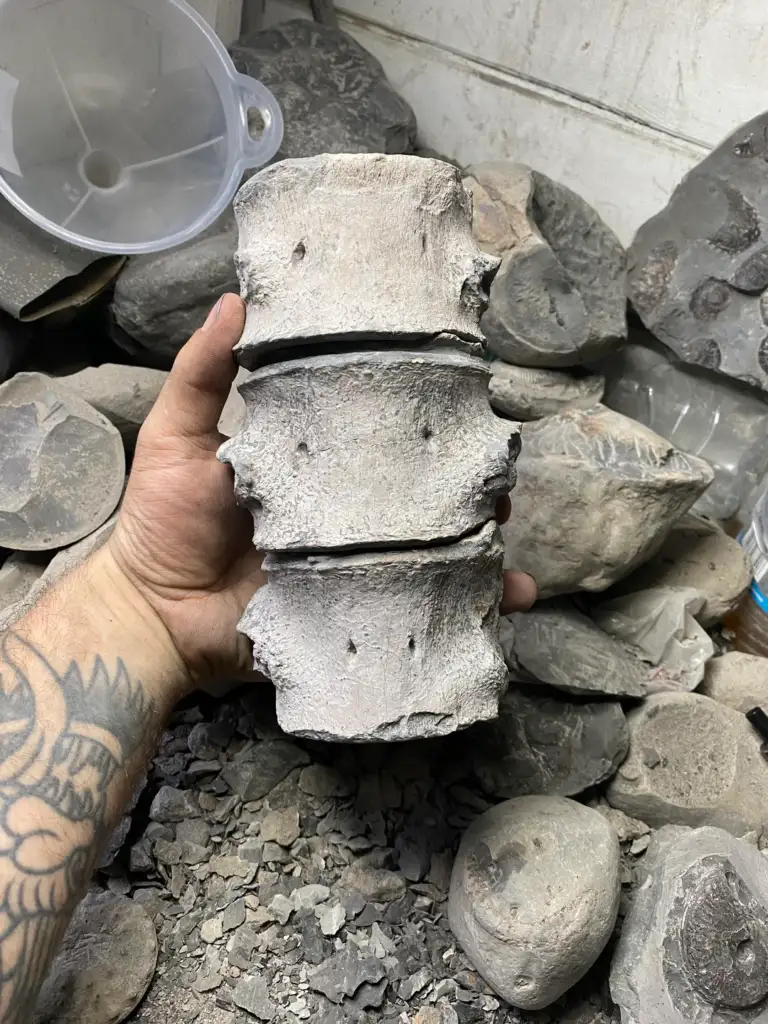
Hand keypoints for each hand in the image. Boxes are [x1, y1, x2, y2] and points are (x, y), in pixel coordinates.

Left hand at [107, 294, 534, 686]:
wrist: (156, 615)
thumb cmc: (166, 519)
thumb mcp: (178, 435)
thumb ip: (204, 373)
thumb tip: (236, 297)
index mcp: (318, 463)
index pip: (380, 431)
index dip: (422, 414)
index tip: (461, 391)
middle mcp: (350, 508)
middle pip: (423, 488)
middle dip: (466, 478)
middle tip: (491, 470)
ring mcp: (361, 560)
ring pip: (436, 542)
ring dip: (481, 535)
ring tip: (503, 526)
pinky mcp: (363, 608)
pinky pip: (424, 603)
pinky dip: (475, 601)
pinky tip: (515, 593)